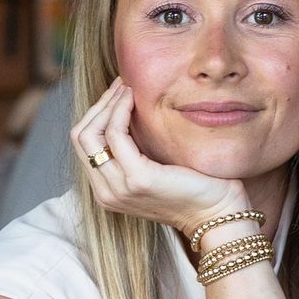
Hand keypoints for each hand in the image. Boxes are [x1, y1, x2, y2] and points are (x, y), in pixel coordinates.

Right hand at [71, 81, 252, 235]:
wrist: (217, 213)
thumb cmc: (193, 187)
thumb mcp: (153, 167)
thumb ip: (133, 150)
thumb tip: (123, 109)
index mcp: (107, 191)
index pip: (84, 144)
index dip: (96, 114)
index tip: (117, 92)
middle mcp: (106, 193)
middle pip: (80, 137)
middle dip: (98, 105)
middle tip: (120, 85)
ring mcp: (120, 188)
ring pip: (91, 133)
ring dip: (108, 103)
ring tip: (127, 87)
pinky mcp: (138, 178)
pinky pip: (115, 134)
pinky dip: (119, 110)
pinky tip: (133, 98)